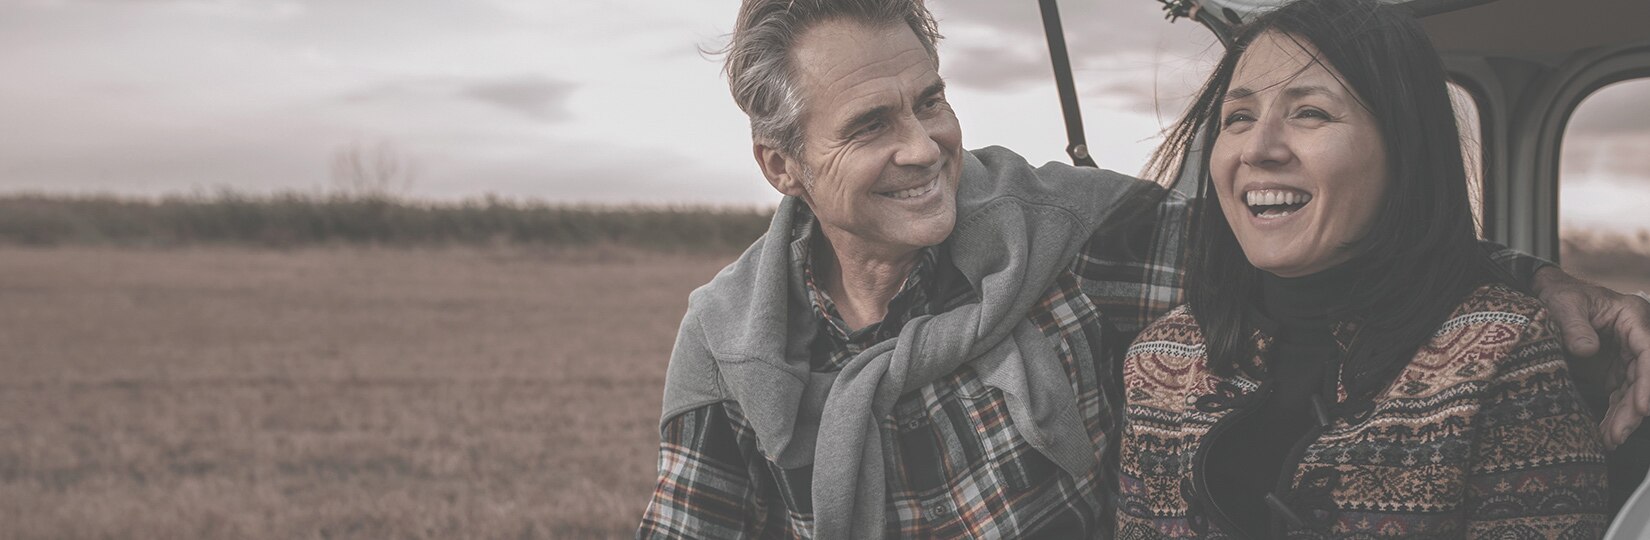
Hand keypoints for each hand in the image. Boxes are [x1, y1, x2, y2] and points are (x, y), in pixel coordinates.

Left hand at [1534, 266, 1649, 448]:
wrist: (1549, 296)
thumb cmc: (1560, 294)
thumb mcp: (1563, 303)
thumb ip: (1574, 325)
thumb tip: (1587, 350)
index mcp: (1631, 318)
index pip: (1648, 351)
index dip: (1648, 381)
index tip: (1644, 406)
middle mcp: (1635, 339)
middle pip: (1642, 377)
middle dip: (1633, 408)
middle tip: (1618, 434)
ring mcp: (1626, 357)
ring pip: (1632, 391)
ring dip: (1623, 418)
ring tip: (1610, 440)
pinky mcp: (1613, 371)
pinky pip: (1619, 396)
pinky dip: (1614, 415)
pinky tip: (1606, 434)